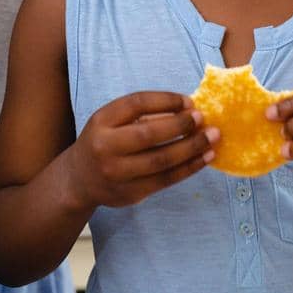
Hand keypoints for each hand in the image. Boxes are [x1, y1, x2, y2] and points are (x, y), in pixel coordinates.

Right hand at [64, 92, 214, 209]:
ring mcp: (117, 173)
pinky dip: (189, 168)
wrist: (79, 180)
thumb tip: (188, 109)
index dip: (165, 100)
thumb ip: (142, 114)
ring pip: (161, 160)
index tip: (189, 101)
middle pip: (149, 134)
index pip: (136, 104)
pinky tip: (204, 158)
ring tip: (212, 138)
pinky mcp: (131, 193)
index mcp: (101, 122)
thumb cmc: (104, 142)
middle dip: (181, 125)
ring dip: (191, 148)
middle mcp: (105, 147)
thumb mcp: (111, 121)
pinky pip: (166, 180)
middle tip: (203, 119)